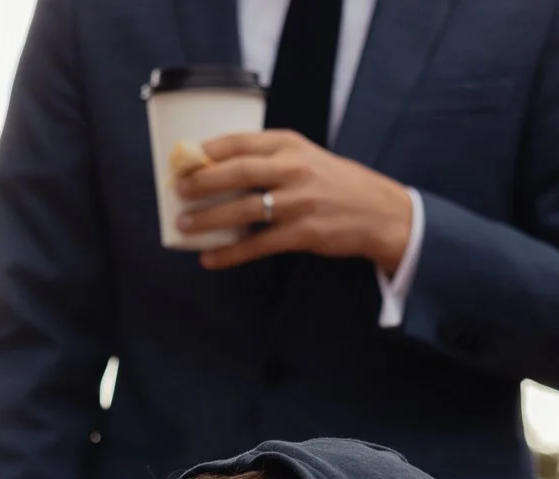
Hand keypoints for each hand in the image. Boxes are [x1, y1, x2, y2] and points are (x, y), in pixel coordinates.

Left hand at [176, 130, 414, 272]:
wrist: (380, 212)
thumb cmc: (335, 184)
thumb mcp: (306, 157)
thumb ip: (269, 159)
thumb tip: (216, 169)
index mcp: (291, 145)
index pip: (242, 141)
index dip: (208, 150)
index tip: (183, 158)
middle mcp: (295, 169)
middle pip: (239, 172)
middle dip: (203, 182)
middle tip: (178, 190)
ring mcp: (300, 202)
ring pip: (245, 209)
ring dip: (210, 218)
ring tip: (184, 225)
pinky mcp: (304, 234)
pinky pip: (259, 244)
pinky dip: (231, 253)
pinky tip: (210, 258)